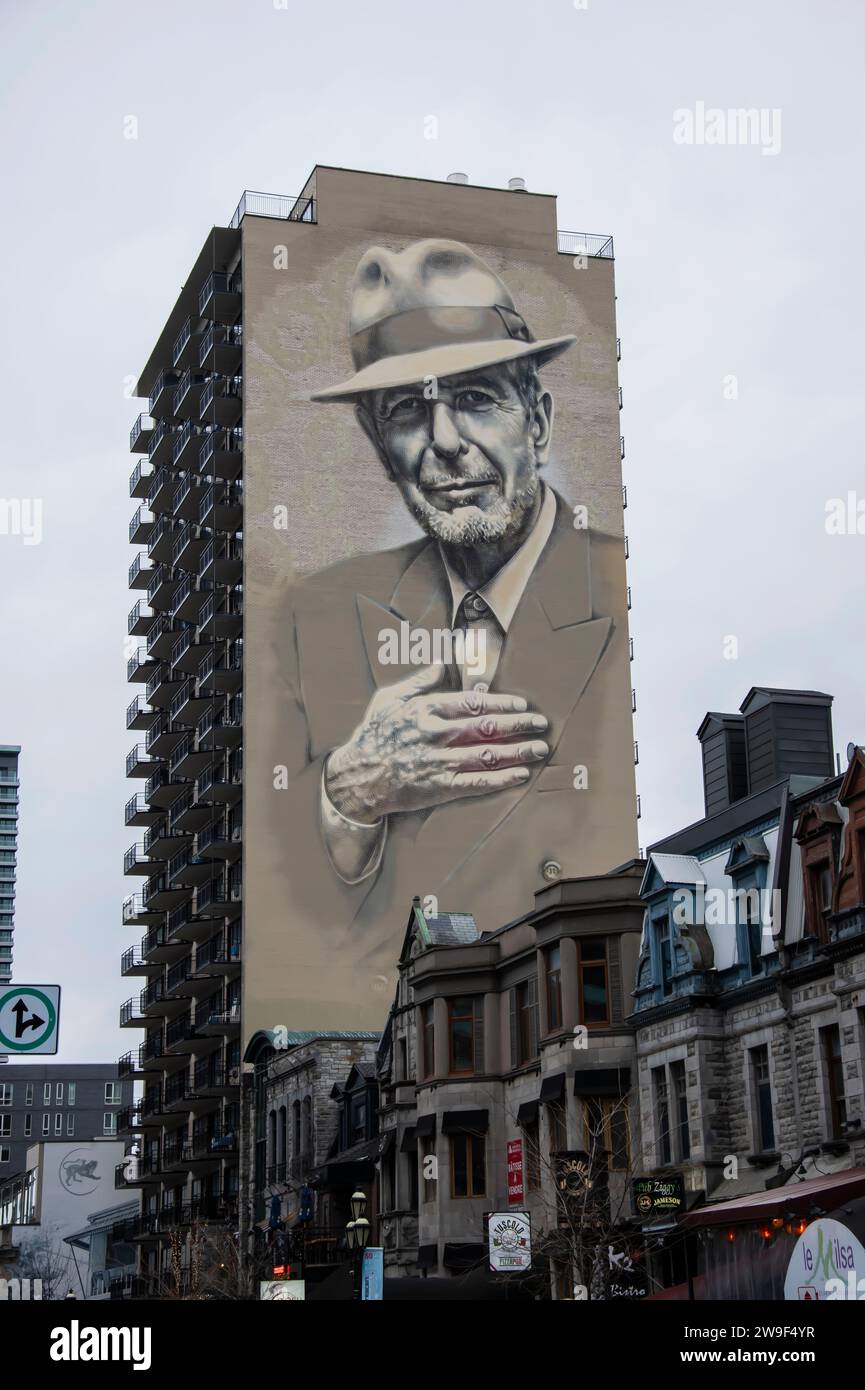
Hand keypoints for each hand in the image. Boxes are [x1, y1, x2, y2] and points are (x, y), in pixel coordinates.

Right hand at [324, 663, 548, 823]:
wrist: (356, 778)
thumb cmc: (373, 735)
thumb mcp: (391, 698)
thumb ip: (421, 680)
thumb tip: (444, 659)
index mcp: (426, 710)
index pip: (473, 703)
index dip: (502, 703)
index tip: (522, 704)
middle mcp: (436, 735)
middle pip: (487, 727)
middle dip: (519, 725)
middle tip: (541, 724)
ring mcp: (438, 763)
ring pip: (487, 754)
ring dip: (518, 751)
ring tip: (539, 748)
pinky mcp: (438, 788)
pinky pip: (476, 783)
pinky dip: (501, 779)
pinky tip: (520, 775)